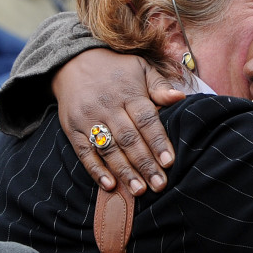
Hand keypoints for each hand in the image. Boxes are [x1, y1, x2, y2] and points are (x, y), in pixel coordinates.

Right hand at [54, 49, 182, 193]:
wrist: (72, 61)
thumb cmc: (116, 69)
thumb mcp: (141, 68)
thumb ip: (160, 86)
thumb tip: (180, 98)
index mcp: (128, 92)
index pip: (146, 120)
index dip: (157, 142)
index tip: (169, 162)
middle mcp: (108, 106)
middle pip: (129, 139)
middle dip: (145, 164)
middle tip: (159, 185)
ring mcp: (88, 118)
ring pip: (108, 149)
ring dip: (124, 172)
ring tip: (139, 190)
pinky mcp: (72, 129)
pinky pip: (84, 153)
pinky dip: (96, 170)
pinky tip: (109, 185)